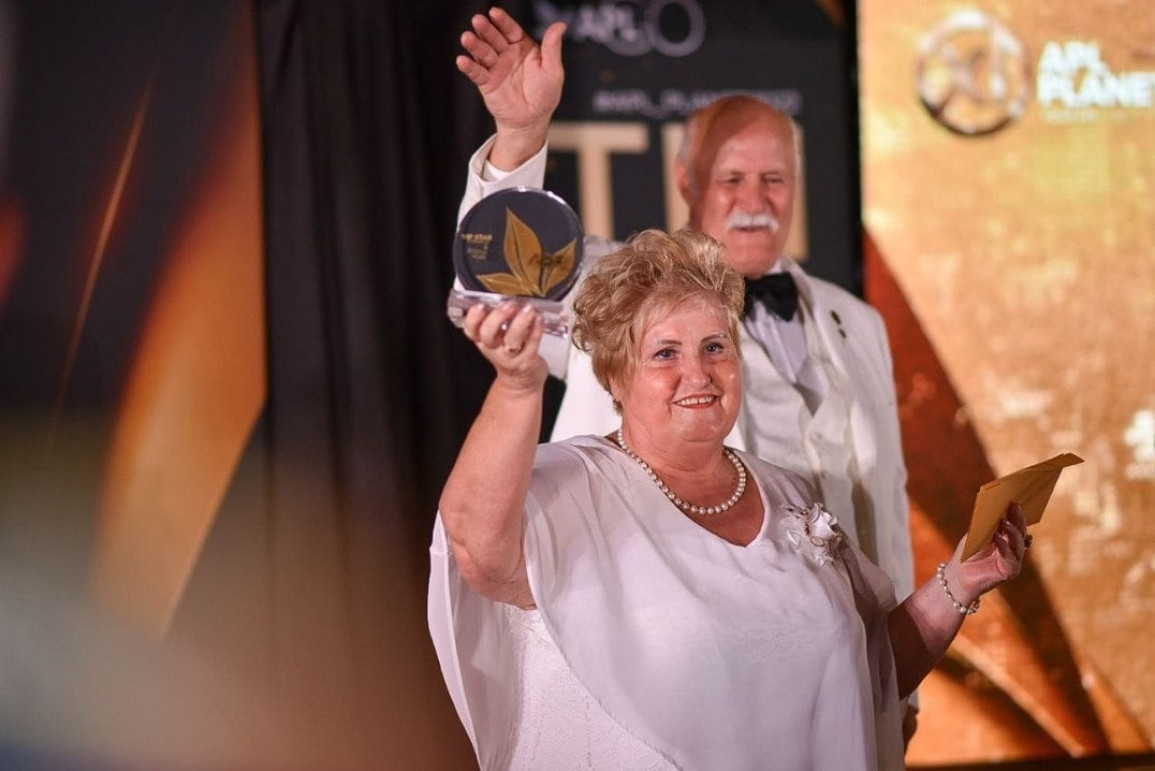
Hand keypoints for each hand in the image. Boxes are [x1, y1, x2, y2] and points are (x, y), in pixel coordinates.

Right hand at [456, 8, 564, 167]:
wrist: (532, 120)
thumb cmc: (544, 95)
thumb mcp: (553, 71)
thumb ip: (552, 48)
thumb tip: (560, 25)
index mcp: (522, 46)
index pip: (511, 30)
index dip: (503, 21)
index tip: (494, 13)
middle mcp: (506, 53)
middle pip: (494, 38)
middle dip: (486, 29)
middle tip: (478, 21)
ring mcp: (495, 67)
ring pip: (483, 53)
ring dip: (474, 45)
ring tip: (466, 38)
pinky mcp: (486, 83)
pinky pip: (476, 73)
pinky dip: (469, 67)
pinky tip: (462, 61)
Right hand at [463, 300, 547, 390]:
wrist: (521, 380)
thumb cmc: (509, 351)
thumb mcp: (496, 338)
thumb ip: (497, 319)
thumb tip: (506, 294)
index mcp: (483, 340)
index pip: (470, 329)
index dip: (473, 318)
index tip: (480, 305)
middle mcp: (494, 348)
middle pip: (488, 334)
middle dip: (497, 317)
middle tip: (509, 305)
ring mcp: (511, 356)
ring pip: (512, 340)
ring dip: (520, 323)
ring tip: (528, 310)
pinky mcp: (528, 360)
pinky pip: (532, 344)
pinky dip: (536, 330)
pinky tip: (539, 319)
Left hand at [947, 502, 1029, 604]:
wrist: (959, 574)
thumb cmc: (969, 552)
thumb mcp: (978, 534)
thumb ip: (988, 523)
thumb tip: (996, 507)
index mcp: (1009, 538)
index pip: (1017, 523)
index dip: (1017, 512)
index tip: (1015, 499)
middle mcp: (1015, 549)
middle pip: (1020, 531)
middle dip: (1017, 518)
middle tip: (1014, 505)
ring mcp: (1014, 560)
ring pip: (1018, 544)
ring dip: (1012, 532)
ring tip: (1004, 521)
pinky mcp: (1010, 571)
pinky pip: (1010, 558)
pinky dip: (1004, 547)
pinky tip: (998, 538)